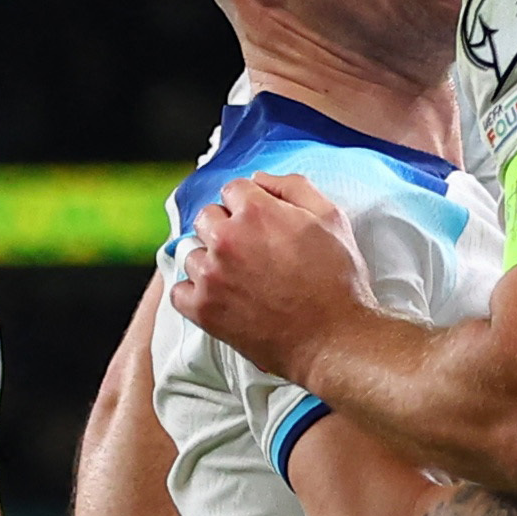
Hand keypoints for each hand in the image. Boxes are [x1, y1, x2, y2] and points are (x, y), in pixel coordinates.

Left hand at [164, 171, 369, 385]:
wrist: (333, 338)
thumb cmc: (337, 279)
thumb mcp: (330, 218)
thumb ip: (293, 187)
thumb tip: (259, 177)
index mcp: (254, 211)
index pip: (232, 190)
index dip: (249, 204)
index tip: (260, 223)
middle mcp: (226, 239)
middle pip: (207, 218)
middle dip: (226, 229)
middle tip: (252, 251)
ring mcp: (211, 275)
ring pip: (192, 254)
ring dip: (210, 261)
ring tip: (239, 278)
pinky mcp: (203, 309)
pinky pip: (179, 292)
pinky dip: (194, 293)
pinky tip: (219, 297)